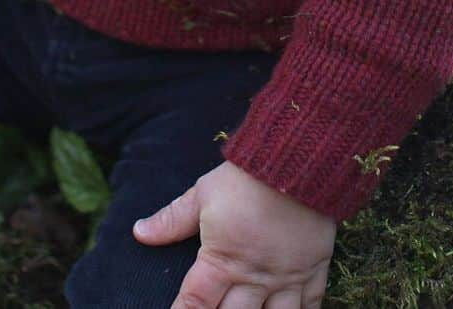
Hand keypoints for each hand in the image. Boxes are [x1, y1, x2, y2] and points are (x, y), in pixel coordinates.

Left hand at [133, 160, 335, 307]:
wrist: (296, 159)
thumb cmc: (245, 177)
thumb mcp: (203, 194)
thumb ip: (172, 220)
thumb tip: (139, 232)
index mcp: (222, 261)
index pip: (194, 304)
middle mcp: (253, 278)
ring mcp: (286, 278)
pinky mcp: (313, 271)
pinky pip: (310, 308)